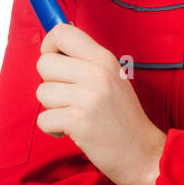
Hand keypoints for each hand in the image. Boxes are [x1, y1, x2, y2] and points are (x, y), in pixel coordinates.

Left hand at [35, 22, 165, 184]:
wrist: (142, 151)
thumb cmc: (122, 116)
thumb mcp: (112, 77)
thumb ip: (86, 60)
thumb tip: (53, 44)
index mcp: (103, 58)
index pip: (62, 33)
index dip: (49, 46)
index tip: (56, 61)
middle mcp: (96, 72)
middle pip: (44, 63)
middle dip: (50, 83)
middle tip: (69, 96)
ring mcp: (87, 96)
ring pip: (41, 93)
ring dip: (53, 109)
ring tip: (76, 115)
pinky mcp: (78, 120)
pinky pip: (43, 119)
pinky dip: (54, 129)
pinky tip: (74, 131)